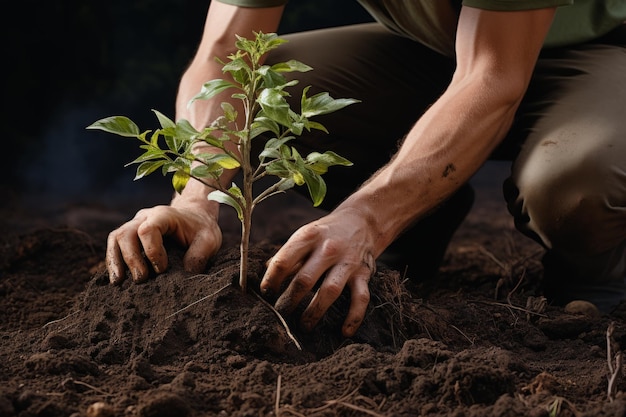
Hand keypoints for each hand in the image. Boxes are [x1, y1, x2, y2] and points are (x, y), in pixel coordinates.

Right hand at [106, 204, 221, 283]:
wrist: (195, 217)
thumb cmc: (201, 229)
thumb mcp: (209, 239)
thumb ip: (199, 255)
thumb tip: (186, 276)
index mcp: (164, 215)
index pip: (148, 230)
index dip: (152, 251)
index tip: (163, 269)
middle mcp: (145, 217)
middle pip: (126, 233)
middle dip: (131, 259)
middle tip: (142, 279)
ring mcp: (135, 224)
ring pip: (116, 238)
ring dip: (115, 260)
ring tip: (119, 282)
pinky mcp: (131, 235)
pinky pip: (115, 245)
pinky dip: (114, 261)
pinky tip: (118, 279)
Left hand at [261, 209, 376, 336]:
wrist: (361, 222)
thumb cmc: (325, 234)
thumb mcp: (304, 235)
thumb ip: (286, 255)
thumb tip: (264, 274)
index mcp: (308, 236)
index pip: (284, 261)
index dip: (271, 280)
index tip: (266, 293)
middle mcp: (328, 248)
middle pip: (304, 279)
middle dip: (289, 301)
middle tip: (280, 315)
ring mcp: (348, 262)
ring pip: (329, 291)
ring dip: (314, 312)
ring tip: (303, 326)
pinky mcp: (364, 274)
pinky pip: (360, 298)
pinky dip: (353, 317)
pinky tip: (344, 332)